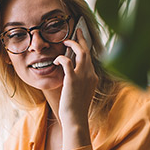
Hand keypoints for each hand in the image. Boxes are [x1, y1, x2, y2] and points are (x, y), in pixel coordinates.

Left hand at [54, 27, 97, 147]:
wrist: (76, 119)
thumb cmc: (76, 108)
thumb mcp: (81, 92)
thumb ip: (79, 81)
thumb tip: (70, 73)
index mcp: (94, 77)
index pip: (90, 58)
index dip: (85, 48)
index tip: (81, 41)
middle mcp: (91, 74)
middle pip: (88, 51)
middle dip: (82, 39)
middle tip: (77, 30)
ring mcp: (83, 76)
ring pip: (81, 52)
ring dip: (73, 44)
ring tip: (66, 41)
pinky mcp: (73, 80)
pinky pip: (67, 61)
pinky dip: (61, 58)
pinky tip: (56, 60)